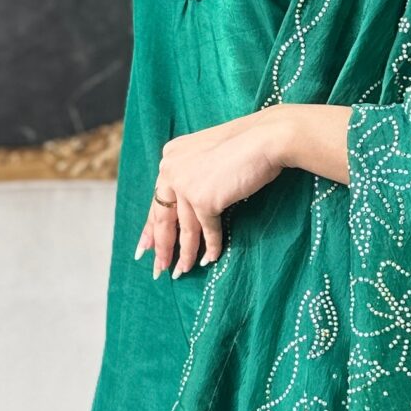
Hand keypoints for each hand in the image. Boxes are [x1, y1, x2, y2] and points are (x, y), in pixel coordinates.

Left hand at [136, 112, 287, 277]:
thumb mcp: (208, 155)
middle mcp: (171, 169)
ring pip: (185, 229)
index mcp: (170, 156)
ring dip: (185, 253)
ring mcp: (186, 185)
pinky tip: (210, 258)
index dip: (151, 226)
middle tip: (158, 269)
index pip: (157, 198)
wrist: (265, 138)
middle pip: (163, 216)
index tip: (145, 248)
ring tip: (182, 271)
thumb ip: (193, 174)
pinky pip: (207, 230)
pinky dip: (211, 246)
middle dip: (162, 247)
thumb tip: (187, 208)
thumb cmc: (246, 144)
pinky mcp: (204, 199)